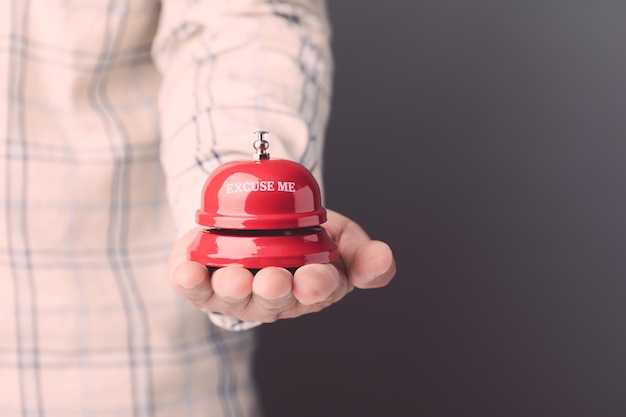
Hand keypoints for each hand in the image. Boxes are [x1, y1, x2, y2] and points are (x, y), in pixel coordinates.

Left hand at [169, 209, 395, 322]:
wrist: (257, 216)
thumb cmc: (302, 234)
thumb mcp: (340, 235)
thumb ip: (363, 253)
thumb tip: (384, 259)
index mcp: (310, 287)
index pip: (318, 290)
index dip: (317, 286)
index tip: (315, 278)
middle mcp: (272, 296)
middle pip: (273, 299)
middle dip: (274, 291)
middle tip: (275, 281)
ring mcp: (236, 291)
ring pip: (233, 295)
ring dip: (233, 287)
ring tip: (234, 277)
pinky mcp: (203, 280)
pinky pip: (194, 285)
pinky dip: (189, 280)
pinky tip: (187, 270)